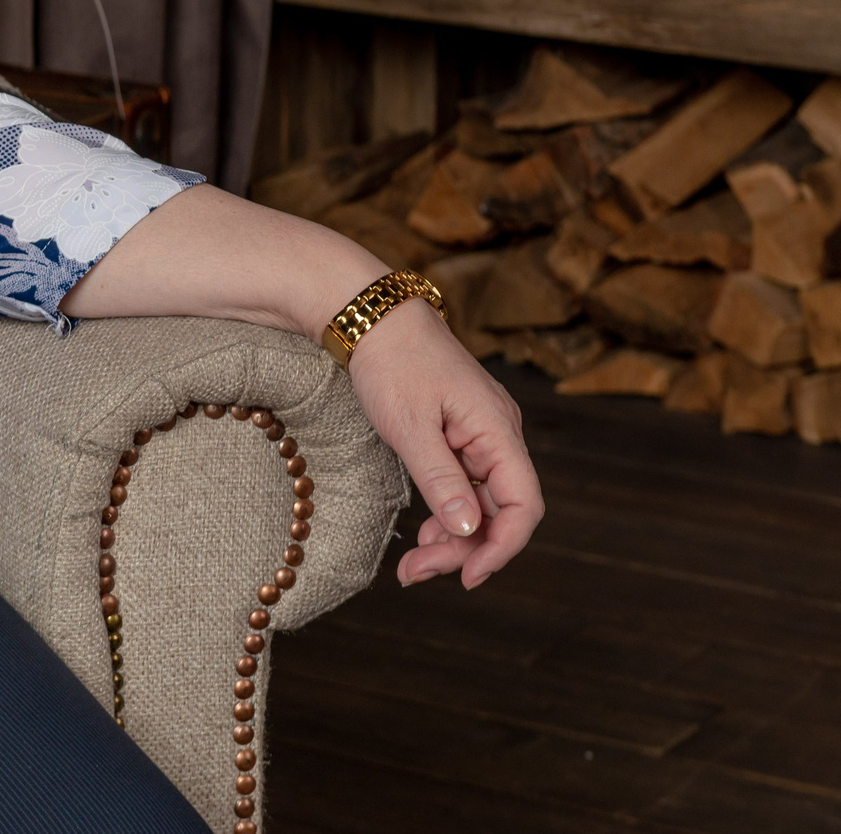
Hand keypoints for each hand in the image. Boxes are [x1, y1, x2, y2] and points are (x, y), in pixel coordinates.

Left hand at [344, 302, 544, 587]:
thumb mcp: (410, 426)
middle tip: (417, 574)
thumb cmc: (392, 363)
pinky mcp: (458, 436)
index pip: (524, 504)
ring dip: (453, 538)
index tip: (469, 577)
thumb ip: (442, 480)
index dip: (503, 547)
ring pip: (480, 503)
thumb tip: (470, 532)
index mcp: (498, 430)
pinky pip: (464, 486)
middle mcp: (498, 435)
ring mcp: (479, 436)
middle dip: (465, 549)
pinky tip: (425, 534)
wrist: (372, 318)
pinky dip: (446, 513)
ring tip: (413, 565)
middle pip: (500, 511)